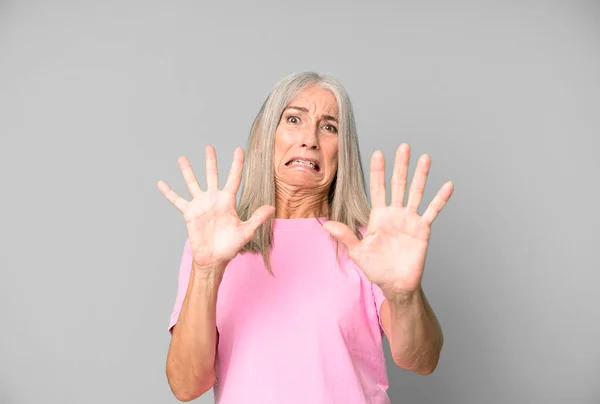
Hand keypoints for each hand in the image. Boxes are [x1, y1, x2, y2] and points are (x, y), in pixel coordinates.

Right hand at [157, 145, 274, 271]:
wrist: (214, 258)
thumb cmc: (230, 246)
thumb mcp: (246, 231)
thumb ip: (257, 218)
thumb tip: (272, 208)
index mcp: (228, 201)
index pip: (234, 179)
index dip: (236, 164)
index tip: (238, 149)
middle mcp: (213, 199)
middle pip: (212, 175)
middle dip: (210, 161)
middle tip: (209, 147)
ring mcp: (200, 205)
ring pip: (193, 183)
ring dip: (187, 171)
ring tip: (182, 158)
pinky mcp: (189, 213)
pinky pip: (177, 200)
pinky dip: (169, 193)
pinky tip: (161, 183)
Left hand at [322, 143, 453, 296]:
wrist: (395, 284)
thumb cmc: (375, 268)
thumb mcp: (357, 251)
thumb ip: (345, 235)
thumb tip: (326, 225)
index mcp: (378, 216)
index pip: (377, 188)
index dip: (378, 171)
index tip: (378, 153)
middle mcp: (395, 213)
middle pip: (398, 184)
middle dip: (400, 165)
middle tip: (404, 146)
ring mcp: (410, 219)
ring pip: (416, 192)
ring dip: (421, 175)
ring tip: (425, 158)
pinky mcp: (423, 229)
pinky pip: (433, 211)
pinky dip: (440, 199)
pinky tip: (448, 185)